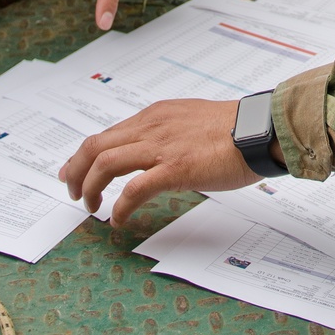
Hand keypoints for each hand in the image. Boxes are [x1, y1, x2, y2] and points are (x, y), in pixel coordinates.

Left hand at [60, 98, 260, 225]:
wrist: (261, 129)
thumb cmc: (235, 129)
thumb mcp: (192, 120)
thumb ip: (169, 132)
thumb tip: (155, 152)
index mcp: (156, 114)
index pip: (107, 134)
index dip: (83, 156)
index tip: (74, 172)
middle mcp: (152, 126)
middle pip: (96, 146)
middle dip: (76, 172)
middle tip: (72, 193)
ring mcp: (162, 146)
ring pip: (106, 163)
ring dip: (90, 188)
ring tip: (91, 207)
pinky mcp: (175, 168)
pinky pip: (134, 190)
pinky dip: (119, 207)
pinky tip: (119, 219)